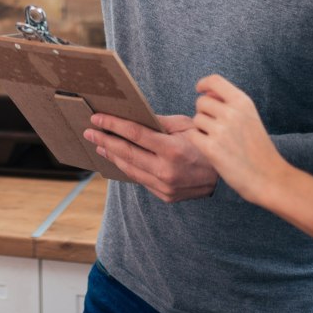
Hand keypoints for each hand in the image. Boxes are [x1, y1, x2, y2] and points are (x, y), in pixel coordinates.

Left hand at [83, 113, 217, 201]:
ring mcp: (165, 186)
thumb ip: (160, 122)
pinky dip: (127, 167)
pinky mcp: (164, 196)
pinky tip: (117, 158)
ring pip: (129, 169)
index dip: (113, 125)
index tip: (97, 118)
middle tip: (89, 132)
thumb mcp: (187, 126)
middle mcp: (166, 170)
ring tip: (98, 144)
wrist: (223, 178)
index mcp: (172, 150)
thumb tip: (134, 116)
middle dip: (104, 140)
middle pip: (126, 153)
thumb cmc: (205, 144)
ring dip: (111, 155)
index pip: (134, 134)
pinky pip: (140, 179)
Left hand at [189, 75, 286, 205]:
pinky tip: (212, 149)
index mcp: (243, 102)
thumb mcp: (250, 118)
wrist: (270, 178)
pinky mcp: (211, 148)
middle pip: (201, 102)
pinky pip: (192, 135)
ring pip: (196, 120)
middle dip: (204, 113)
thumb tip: (205, 93)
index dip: (204, 84)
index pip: (215, 81)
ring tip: (219, 141)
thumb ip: (230, 104)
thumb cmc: (259, 149)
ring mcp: (221, 130)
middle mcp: (232, 113)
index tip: (200, 90)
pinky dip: (198, 141)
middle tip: (216, 128)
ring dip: (202, 129)